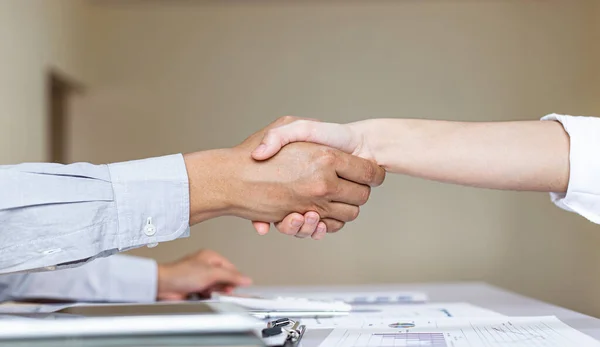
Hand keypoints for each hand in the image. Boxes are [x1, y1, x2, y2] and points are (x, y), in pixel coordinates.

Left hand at [156, 249, 251, 300]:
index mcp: (211, 257)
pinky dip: (207, 297)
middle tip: (220, 290)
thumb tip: (246, 279)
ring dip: (214, 292)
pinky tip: (203, 296)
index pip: (231, 268)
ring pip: (217, 288)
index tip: (238, 286)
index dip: (235, 278)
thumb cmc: (180, 274)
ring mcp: (201, 278)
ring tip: (208, 292)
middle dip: (223, 287)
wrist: (163, 285)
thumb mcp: (211, 273)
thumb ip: (231, 276)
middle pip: (225, 279)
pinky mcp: (196, 288)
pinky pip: (208, 294)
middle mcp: (206, 266)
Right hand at [184, 117, 383, 237]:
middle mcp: (323, 181)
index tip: (372, 173)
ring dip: (345, 209)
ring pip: (349, 214)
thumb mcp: (285, 126)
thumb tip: (329, 140)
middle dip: (360, 192)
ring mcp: (312, 202)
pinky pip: (328, 227)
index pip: (369, 172)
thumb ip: (309, 127)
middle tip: (352, 184)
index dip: (374, 174)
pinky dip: (328, 224)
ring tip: (335, 196)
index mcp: (325, 156)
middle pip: (362, 196)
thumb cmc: (254, 151)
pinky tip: (319, 213)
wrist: (228, 179)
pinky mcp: (301, 219)